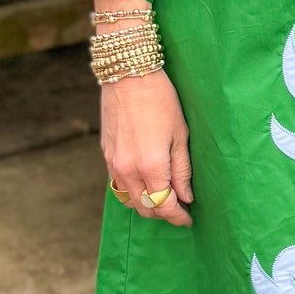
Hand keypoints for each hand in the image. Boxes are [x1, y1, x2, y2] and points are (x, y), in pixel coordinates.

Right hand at [102, 69, 193, 224]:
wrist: (128, 75)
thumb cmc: (160, 100)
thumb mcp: (179, 135)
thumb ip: (182, 171)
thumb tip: (185, 197)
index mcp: (151, 166)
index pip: (164, 205)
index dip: (178, 216)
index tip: (188, 218)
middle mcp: (128, 170)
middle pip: (145, 208)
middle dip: (163, 213)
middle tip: (179, 209)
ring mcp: (113, 163)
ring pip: (129, 200)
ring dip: (146, 205)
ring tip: (162, 198)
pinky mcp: (106, 155)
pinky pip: (117, 185)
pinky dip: (132, 192)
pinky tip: (144, 184)